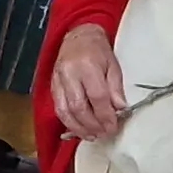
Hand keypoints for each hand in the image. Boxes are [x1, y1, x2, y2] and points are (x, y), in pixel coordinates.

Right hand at [47, 24, 126, 141]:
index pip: (97, 97)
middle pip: (79, 107)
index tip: (113, 126)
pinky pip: (58, 108)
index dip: (105, 115)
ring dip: (79, 128)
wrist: (77, 36)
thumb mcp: (113, 65)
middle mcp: (69, 74)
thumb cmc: (97, 50)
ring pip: (65, 111)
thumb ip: (115, 88)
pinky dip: (68, 122)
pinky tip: (79, 129)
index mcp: (87, 66)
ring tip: (92, 136)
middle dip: (92, 125)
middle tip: (104, 134)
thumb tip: (120, 109)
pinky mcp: (52, 86)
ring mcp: (58, 81)